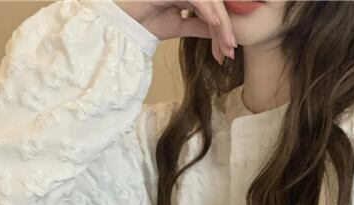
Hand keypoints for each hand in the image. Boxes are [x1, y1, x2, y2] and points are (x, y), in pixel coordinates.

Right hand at [115, 1, 235, 62]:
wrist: (123, 24)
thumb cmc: (145, 22)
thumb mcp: (179, 26)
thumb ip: (199, 26)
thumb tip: (220, 33)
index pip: (211, 10)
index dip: (222, 30)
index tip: (229, 51)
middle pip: (214, 5)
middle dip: (225, 29)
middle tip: (231, 51)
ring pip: (209, 2)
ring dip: (221, 24)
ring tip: (227, 45)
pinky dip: (209, 11)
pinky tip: (216, 24)